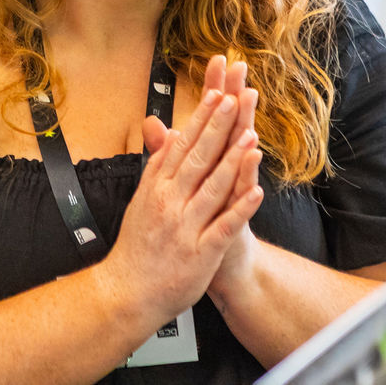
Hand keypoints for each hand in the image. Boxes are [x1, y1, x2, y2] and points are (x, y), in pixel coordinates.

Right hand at [107, 74, 262, 324]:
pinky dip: (240, 208)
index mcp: (157, 186)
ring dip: (233, 161)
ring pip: (213, 187)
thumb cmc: (137, 246)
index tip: (216, 95)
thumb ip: (157, 167)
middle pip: (198, 157)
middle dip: (218, 127)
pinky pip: (224, 226)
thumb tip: (167, 136)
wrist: (128, 290)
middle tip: (234, 100)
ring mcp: (186, 226)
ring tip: (250, 137)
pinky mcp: (201, 252)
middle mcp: (170, 200)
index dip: (201, 119)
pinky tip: (257, 192)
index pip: (182, 144)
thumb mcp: (142, 198)